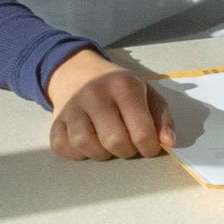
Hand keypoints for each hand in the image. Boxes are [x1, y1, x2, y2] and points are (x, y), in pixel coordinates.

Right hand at [45, 49, 177, 160]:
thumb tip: (168, 143)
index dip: (149, 147)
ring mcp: (72, 107)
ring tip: (107, 144)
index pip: (141, 131)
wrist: (78, 71)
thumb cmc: (118, 87)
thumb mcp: (146, 92)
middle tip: (127, 144)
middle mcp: (95, 94)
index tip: (148, 146)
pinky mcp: (55, 120)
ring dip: (100, 153)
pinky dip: (76, 153)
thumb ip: (161, 117)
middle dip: (126, 151)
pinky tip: (87, 143)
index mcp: (124, 86)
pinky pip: (62, 146)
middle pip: (114, 141)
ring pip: (85, 145)